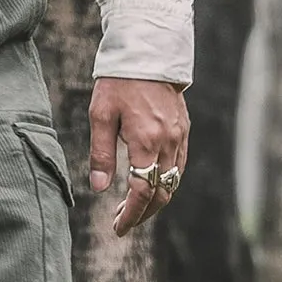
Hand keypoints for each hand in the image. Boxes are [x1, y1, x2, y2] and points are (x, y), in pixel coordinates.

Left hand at [89, 77, 188, 237]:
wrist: (148, 54)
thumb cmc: (118, 82)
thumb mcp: (101, 115)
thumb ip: (101, 153)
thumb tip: (98, 188)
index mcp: (146, 141)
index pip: (141, 191)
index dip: (130, 214)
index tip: (118, 228)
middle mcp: (168, 143)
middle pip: (161, 193)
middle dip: (142, 213)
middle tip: (122, 222)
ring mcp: (180, 137)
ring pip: (173, 182)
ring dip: (155, 200)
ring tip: (132, 208)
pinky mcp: (184, 130)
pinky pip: (179, 165)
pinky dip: (166, 182)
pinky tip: (150, 183)